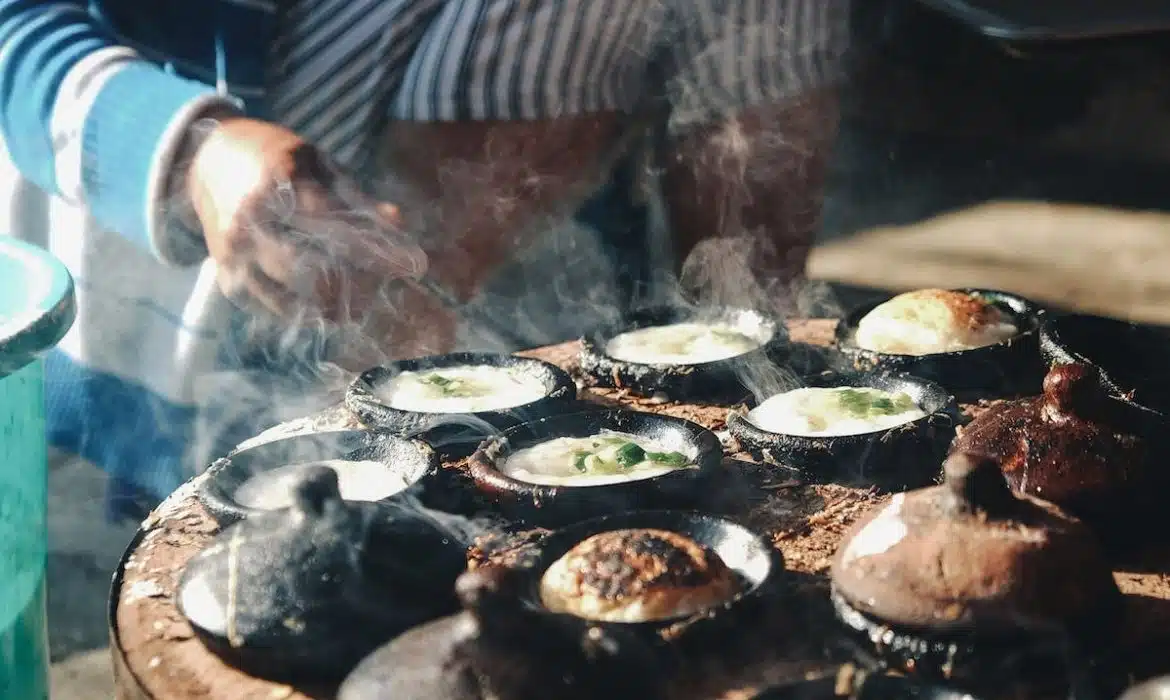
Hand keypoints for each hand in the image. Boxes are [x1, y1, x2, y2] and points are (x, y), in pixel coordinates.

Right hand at [178, 117, 452, 364]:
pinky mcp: (228, 279)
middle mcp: (250, 223)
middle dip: (356, 288)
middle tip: (380, 291)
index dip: (376, 252)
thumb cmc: (276, 159)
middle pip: (315, 273)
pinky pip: (274, 308)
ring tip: (358, 303)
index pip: (335, 228)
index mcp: (276, 186)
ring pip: (295, 300)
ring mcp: (234, 255)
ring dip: (334, 307)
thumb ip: (357, 199)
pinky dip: (305, 310)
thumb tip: (399, 226)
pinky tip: (324, 303)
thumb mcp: (319, 164)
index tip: (413, 266)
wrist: (207, 162)